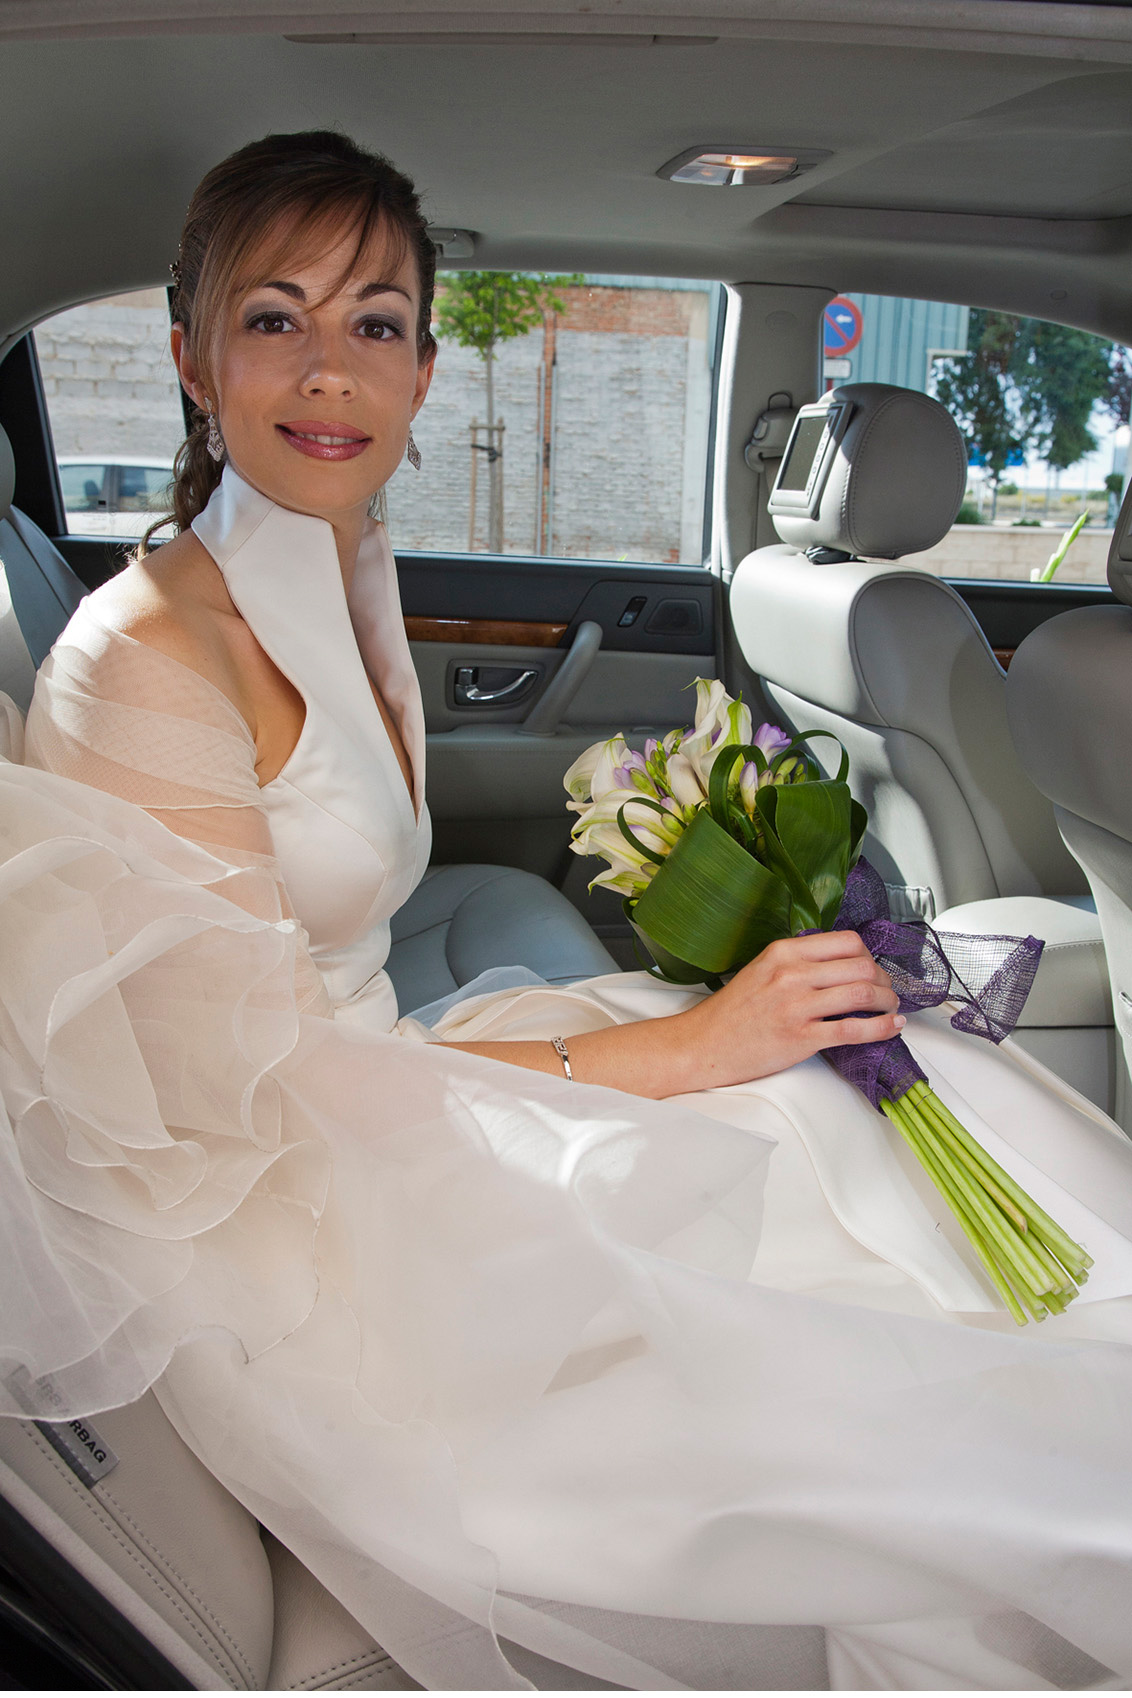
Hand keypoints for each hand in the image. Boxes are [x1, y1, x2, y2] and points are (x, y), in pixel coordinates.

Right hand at [674, 931, 901, 1091]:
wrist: (704, 1044)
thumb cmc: (732, 1012)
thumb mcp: (761, 969)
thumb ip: (797, 961)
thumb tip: (839, 963)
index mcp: (784, 952)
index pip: (847, 941)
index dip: (869, 955)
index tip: (871, 968)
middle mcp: (792, 974)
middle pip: (862, 965)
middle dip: (884, 979)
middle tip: (886, 991)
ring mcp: (797, 1006)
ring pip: (863, 993)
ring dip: (888, 1001)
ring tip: (890, 1008)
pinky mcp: (802, 1038)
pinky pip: (854, 1030)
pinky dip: (882, 1028)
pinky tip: (892, 1028)